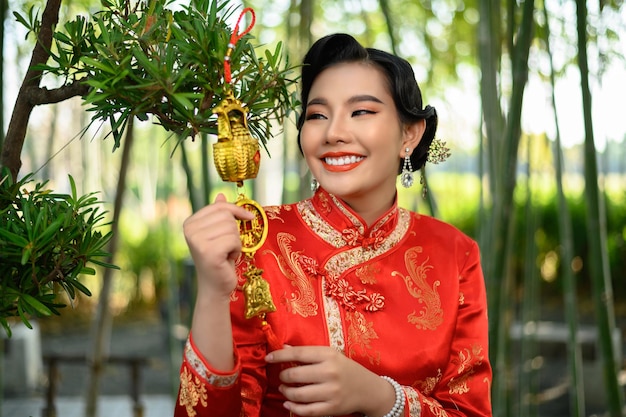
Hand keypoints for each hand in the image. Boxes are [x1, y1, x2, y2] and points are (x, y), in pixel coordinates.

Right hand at [183, 193, 253, 297]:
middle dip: (234, 232)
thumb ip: (218, 215)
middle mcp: (190, 230)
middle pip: (227, 216)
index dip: (237, 210)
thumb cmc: (219, 259)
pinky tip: (227, 259)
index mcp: (190, 223)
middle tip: (227, 246)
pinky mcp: (209, 252)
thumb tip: (220, 195)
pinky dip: (237, 250)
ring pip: (232, 228)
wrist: (215, 286)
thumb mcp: (218, 234)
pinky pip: (234, 240)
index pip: (219, 206)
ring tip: (226, 253)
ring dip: (236, 242)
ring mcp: (197, 241)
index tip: (248, 217)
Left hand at [265, 345, 395, 416]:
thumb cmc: (345, 369)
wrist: (368, 389)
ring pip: (298, 394)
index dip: (280, 356)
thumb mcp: (331, 355)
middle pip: (295, 375)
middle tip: (282, 377)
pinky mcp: (332, 408)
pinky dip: (293, 408)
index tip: (269, 358)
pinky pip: (306, 411)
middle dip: (283, 376)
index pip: (298, 353)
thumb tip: (283, 347)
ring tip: (285, 389)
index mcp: (329, 355)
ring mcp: (331, 392)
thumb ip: (308, 353)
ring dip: (285, 392)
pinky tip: (288, 403)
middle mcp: (330, 372)